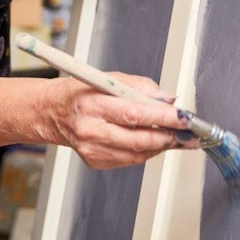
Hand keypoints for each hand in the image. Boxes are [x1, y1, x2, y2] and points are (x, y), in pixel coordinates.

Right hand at [50, 73, 195, 169]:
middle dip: (168, 137)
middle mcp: (91, 129)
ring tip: (174, 138)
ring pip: (137, 153)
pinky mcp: (94, 161)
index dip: (163, 118)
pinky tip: (151, 143)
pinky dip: (144, 152)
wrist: (52, 112)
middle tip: (186, 133)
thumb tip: (166, 99)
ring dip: (160, 146)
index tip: (183, 118)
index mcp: (93, 104)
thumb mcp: (107, 78)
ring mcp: (92, 148)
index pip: (135, 113)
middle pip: (139, 139)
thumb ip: (139, 87)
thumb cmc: (79, 93)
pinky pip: (128, 160)